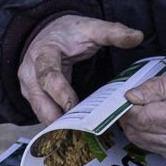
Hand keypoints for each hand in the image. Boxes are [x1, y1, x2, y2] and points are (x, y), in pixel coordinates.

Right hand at [18, 14, 143, 123]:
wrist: (50, 32)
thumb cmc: (69, 32)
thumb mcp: (91, 28)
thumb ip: (113, 32)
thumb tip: (136, 36)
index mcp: (43, 52)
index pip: (47, 74)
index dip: (60, 92)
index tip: (74, 106)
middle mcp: (30, 71)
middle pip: (38, 98)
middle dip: (55, 117)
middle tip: (75, 132)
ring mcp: (29, 86)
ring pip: (38, 110)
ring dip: (55, 125)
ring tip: (75, 137)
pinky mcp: (33, 96)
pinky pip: (42, 113)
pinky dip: (56, 124)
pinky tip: (71, 134)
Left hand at [120, 60, 165, 160]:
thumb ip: (156, 86)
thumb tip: (131, 96)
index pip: (139, 117)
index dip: (126, 106)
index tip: (123, 94)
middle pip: (136, 130)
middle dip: (127, 114)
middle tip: (130, 98)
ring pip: (138, 140)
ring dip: (132, 123)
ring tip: (139, 106)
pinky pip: (147, 145)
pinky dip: (141, 132)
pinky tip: (147, 118)